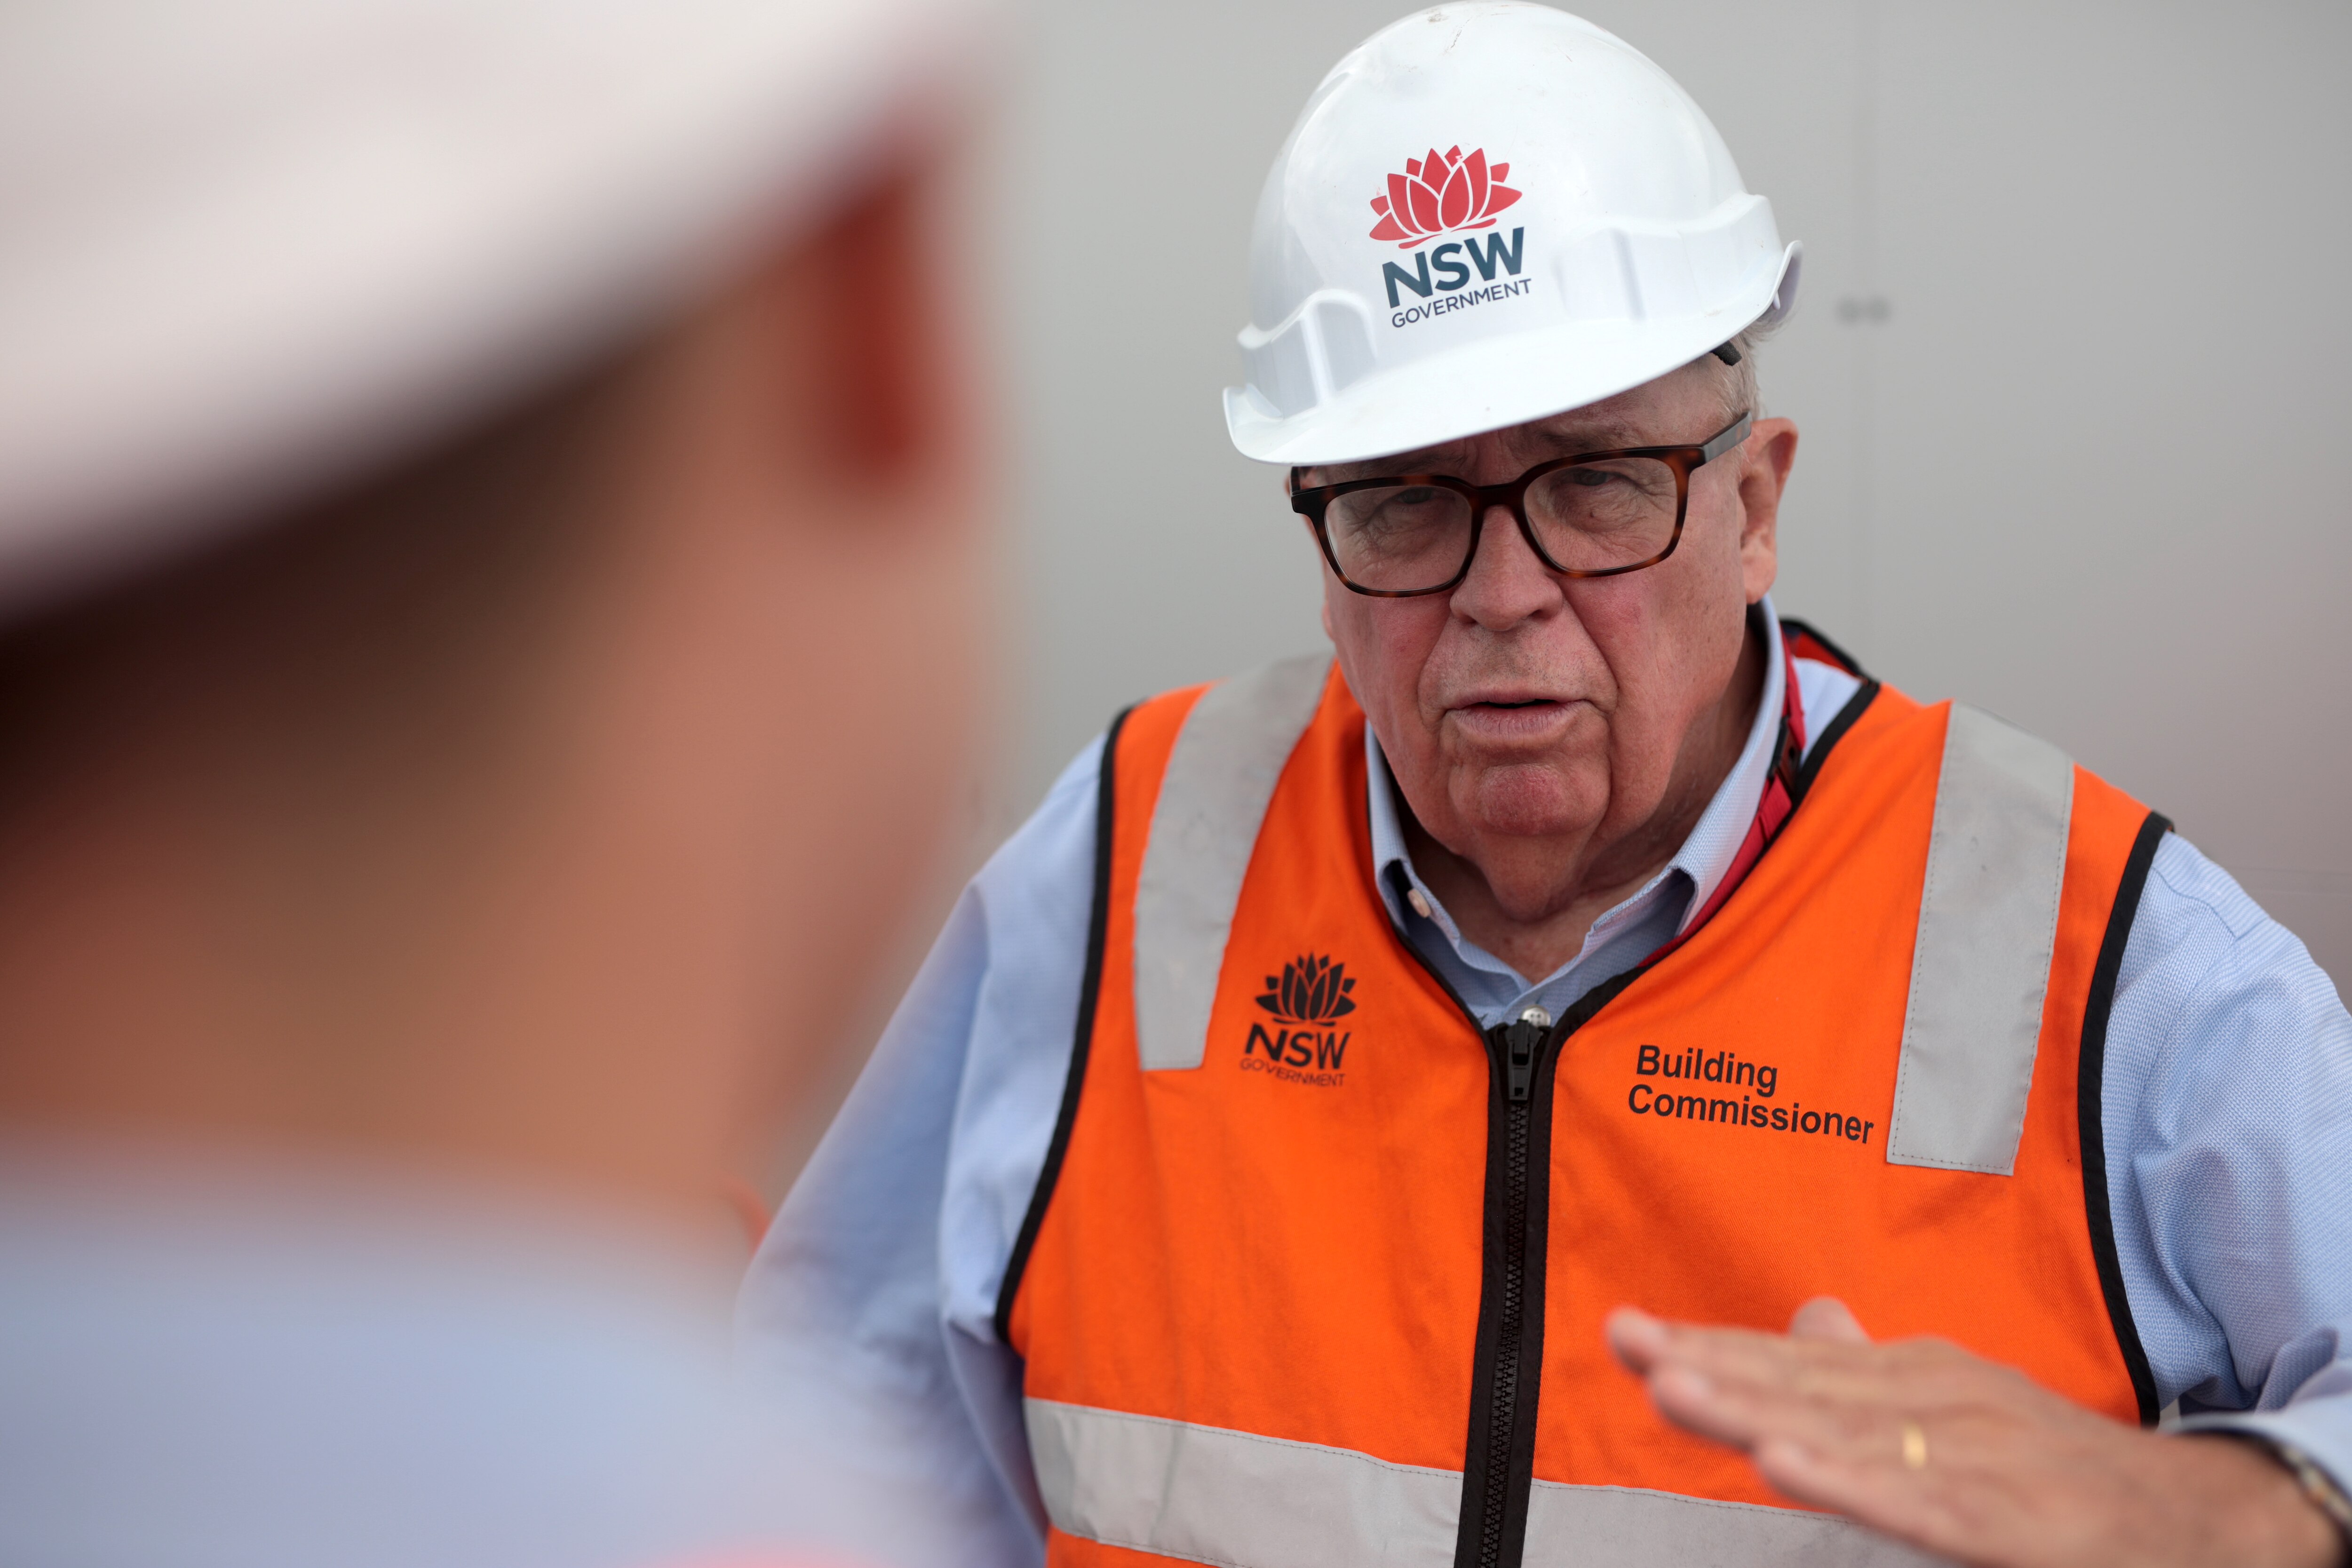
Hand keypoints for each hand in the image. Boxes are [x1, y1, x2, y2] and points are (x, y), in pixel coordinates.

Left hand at [1604, 1299, 2342, 1567]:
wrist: (2193, 1518)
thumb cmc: (2056, 1465)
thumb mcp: (1956, 1405)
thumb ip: (1869, 1371)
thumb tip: (1806, 1317)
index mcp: (1912, 1376)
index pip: (1787, 1359)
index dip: (1706, 1342)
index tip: (1626, 1329)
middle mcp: (1934, 1399)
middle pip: (1800, 1383)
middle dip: (1709, 1362)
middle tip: (1629, 1342)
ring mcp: (1971, 1456)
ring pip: (1844, 1431)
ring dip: (1757, 1408)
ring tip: (1676, 1390)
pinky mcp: (2008, 1521)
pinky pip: (1916, 1504)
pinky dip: (1849, 1481)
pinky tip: (1786, 1464)